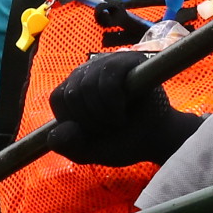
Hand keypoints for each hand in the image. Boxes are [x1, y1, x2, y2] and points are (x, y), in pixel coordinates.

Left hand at [47, 49, 202, 167]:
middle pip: (71, 93)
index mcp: (74, 88)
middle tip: (110, 127)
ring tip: (118, 120)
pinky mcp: (129, 60)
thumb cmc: (122, 141)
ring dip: (103, 114)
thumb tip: (56, 133)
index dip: (74, 121)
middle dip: (91, 121)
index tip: (93, 131)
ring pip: (88, 85)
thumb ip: (67, 146)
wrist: (156, 140)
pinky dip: (114, 102)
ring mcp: (108, 63)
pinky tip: (124, 110)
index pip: (58, 98)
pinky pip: (108, 77)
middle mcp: (88, 71)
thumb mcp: (88, 152)